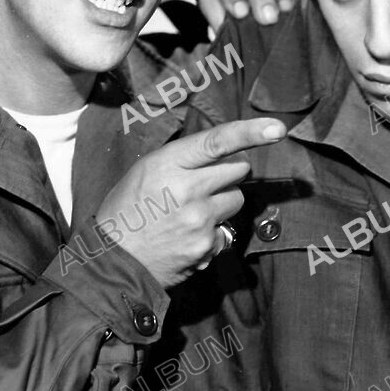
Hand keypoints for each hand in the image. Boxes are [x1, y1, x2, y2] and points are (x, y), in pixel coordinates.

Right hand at [97, 118, 285, 287]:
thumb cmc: (126, 210)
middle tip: (203, 184)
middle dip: (228, 173)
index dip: (250, 132)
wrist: (112, 261)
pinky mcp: (207, 246)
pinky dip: (213, 233)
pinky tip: (187, 236)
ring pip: (236, 200)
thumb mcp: (145, 170)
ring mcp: (200, 220)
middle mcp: (188, 190)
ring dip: (223, 202)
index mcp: (168, 164)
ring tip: (190, 212)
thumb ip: (183, 159)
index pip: (217, 142)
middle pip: (238, 170)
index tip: (277, 129)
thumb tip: (223, 153)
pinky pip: (226, 230)